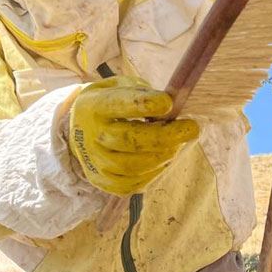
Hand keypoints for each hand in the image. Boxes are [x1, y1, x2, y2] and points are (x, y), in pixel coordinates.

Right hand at [67, 76, 197, 195]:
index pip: (117, 104)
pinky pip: (131, 184)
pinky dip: (153, 174)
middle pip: (129, 140)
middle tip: (191, 129)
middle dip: (165, 136)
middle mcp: (89, 135)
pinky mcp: (101, 180)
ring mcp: (93, 160)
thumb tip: (173, 105)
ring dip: (162, 156)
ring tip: (177, 145)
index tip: (168, 103)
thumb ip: (143, 93)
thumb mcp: (120, 87)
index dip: (143, 104)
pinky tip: (162, 160)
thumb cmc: (110, 105)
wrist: (80, 129)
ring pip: (132, 166)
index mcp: (93, 106)